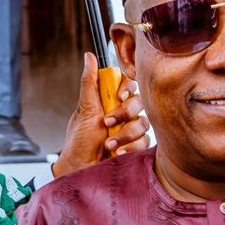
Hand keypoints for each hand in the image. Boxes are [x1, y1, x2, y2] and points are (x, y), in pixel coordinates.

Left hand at [51, 52, 148, 178]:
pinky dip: (131, 147)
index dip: (128, 88)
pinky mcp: (136, 147)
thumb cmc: (79, 141)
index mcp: (111, 101)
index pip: (129, 85)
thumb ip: (90, 83)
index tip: (120, 96)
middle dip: (125, 113)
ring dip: (125, 134)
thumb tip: (89, 57)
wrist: (81, 168)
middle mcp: (123, 114)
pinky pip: (144, 142)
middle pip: (139, 103)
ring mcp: (131, 130)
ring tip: (109, 143)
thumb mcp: (84, 109)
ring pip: (143, 123)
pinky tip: (118, 153)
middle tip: (108, 123)